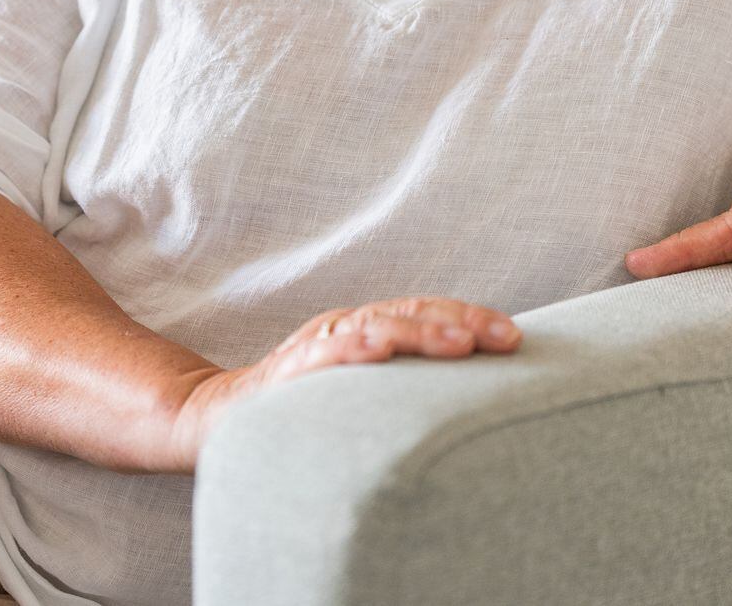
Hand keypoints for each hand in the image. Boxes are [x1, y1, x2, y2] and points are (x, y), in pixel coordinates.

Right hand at [158, 296, 520, 471]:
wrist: (217, 419)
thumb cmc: (299, 408)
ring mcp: (314, 348)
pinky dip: (350, 348)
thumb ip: (398, 383)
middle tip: (507, 337)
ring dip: (419, 332)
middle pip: (407, 314)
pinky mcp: (286, 373)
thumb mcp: (356, 390)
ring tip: (460, 341)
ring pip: (372, 328)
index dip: (467, 317)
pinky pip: (320, 356)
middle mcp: (343, 330)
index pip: (423, 313)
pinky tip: (378, 348)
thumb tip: (467, 397)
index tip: (514, 336)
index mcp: (364, 331)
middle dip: (459, 322)